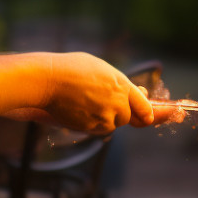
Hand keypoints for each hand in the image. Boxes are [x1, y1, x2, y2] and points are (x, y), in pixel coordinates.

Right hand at [37, 52, 155, 134]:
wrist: (49, 80)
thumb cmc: (72, 69)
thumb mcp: (101, 68)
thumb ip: (120, 83)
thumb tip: (139, 92)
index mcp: (122, 85)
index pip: (144, 106)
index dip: (147, 114)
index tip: (148, 118)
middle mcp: (117, 103)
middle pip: (126, 117)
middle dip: (118, 113)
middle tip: (101, 102)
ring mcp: (104, 116)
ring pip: (111, 125)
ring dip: (104, 118)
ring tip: (86, 102)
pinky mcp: (90, 127)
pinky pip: (96, 129)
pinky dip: (92, 123)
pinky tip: (79, 109)